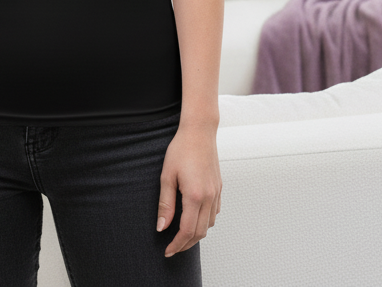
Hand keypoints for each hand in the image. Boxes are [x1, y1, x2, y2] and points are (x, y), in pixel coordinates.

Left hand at [156, 123, 220, 257]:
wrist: (199, 131)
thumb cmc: (181, 149)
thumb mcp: (167, 176)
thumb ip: (165, 204)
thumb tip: (162, 227)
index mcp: (194, 195)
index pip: (187, 231)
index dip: (176, 244)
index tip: (167, 250)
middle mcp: (209, 197)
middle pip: (200, 232)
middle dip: (185, 244)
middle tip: (172, 247)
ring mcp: (216, 193)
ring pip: (209, 225)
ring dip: (196, 234)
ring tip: (181, 235)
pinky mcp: (219, 188)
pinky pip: (214, 213)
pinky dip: (205, 222)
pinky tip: (194, 218)